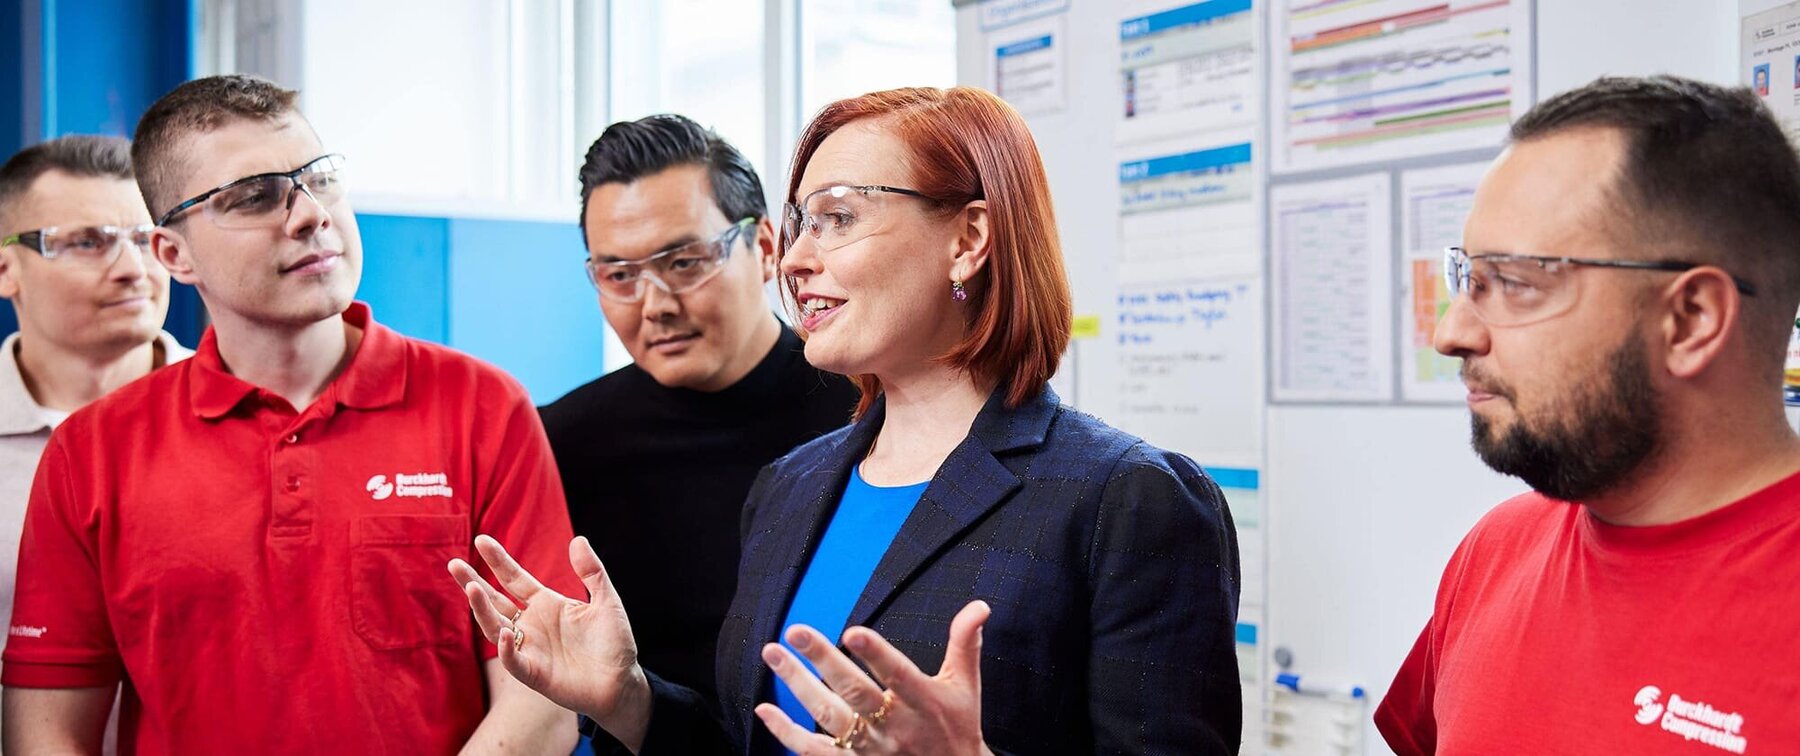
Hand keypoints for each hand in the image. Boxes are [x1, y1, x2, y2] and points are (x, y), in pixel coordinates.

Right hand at [447, 535, 651, 746]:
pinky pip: (513, 660)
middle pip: (495, 601)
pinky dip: (506, 649)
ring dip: (482, 610)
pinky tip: (504, 633)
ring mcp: (530, 648)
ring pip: (495, 628)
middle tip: (454, 564)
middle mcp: (531, 624)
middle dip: (473, 583)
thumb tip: (578, 540)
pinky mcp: (534, 674)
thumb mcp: (607, 601)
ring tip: (472, 588)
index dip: (498, 560)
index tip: (482, 539)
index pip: (514, 578)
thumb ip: (592, 572)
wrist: (622, 682)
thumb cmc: (614, 642)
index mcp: (546, 604)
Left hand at [753, 600, 994, 755]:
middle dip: (823, 661)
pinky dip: (787, 733)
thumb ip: (965, 644)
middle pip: (855, 692)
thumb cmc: (957, 728)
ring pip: (829, 716)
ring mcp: (870, 749)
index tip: (853, 631)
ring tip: (773, 653)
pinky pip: (814, 751)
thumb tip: (978, 606)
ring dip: (797, 685)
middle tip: (796, 630)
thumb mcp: (966, 687)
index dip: (877, 655)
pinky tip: (765, 709)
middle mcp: (895, 727)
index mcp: (924, 703)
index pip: (899, 675)